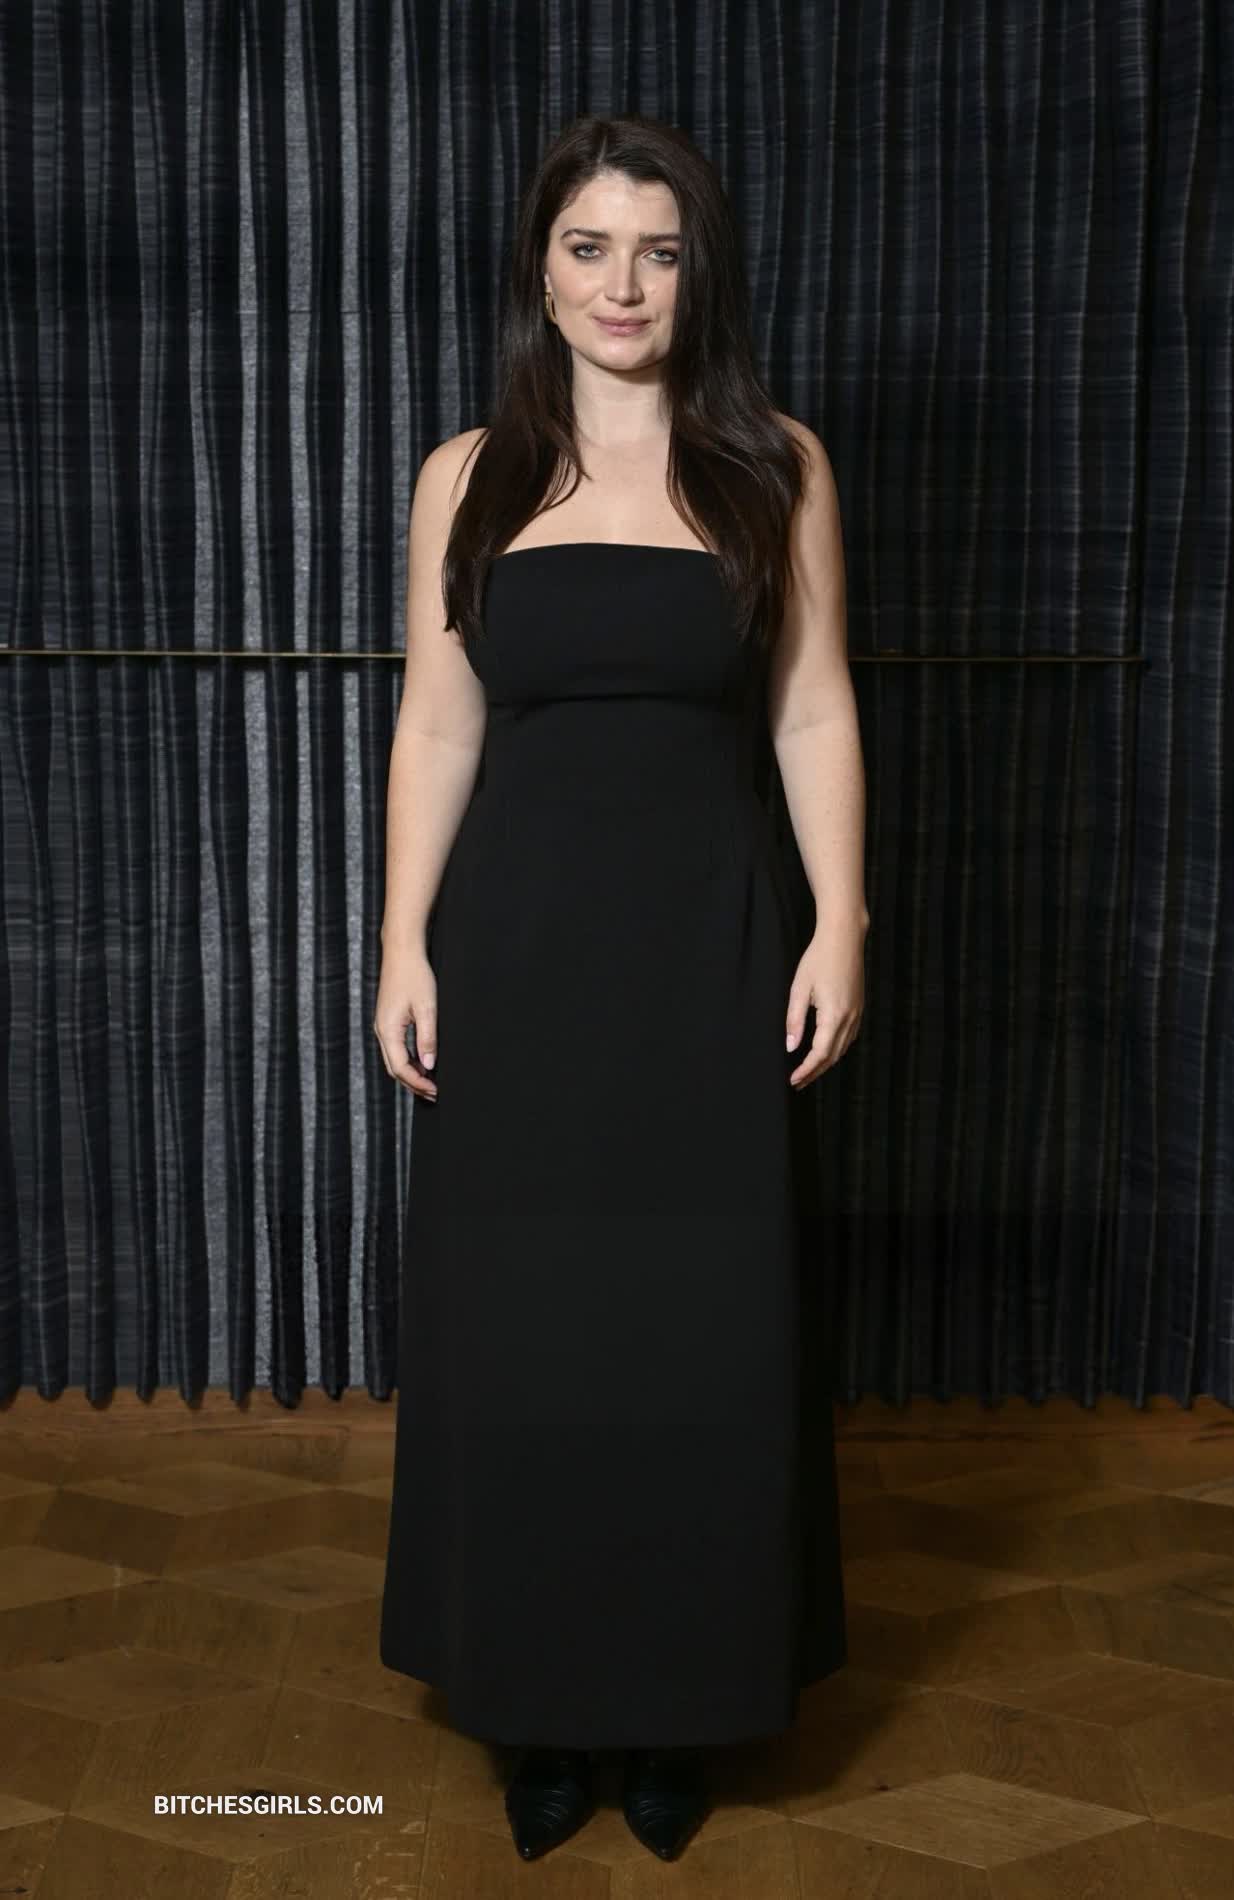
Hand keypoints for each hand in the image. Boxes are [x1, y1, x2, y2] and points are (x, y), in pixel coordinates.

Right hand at [374, 943, 438, 1100]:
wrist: (401, 951)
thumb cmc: (414, 975)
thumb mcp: (427, 1007)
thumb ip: (427, 1038)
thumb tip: (429, 1065)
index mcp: (388, 1030)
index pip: (401, 1068)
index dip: (418, 1083)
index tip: (435, 1090)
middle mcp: (381, 1031)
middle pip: (394, 1068)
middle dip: (413, 1083)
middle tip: (434, 1093)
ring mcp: (382, 1025)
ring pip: (394, 1059)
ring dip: (410, 1073)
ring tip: (430, 1082)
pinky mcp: (388, 1020)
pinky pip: (395, 1048)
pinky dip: (408, 1060)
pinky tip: (422, 1062)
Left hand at [785, 917, 865, 1089]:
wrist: (844, 938)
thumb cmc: (818, 959)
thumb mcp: (799, 989)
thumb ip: (794, 1020)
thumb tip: (791, 1047)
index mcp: (834, 1015)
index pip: (819, 1054)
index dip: (806, 1070)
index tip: (793, 1080)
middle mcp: (850, 1018)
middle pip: (832, 1056)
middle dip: (814, 1072)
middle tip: (798, 1082)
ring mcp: (857, 1014)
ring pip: (842, 1049)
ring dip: (825, 1063)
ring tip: (808, 1071)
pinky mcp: (859, 1007)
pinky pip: (849, 1037)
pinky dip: (836, 1050)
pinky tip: (825, 1051)